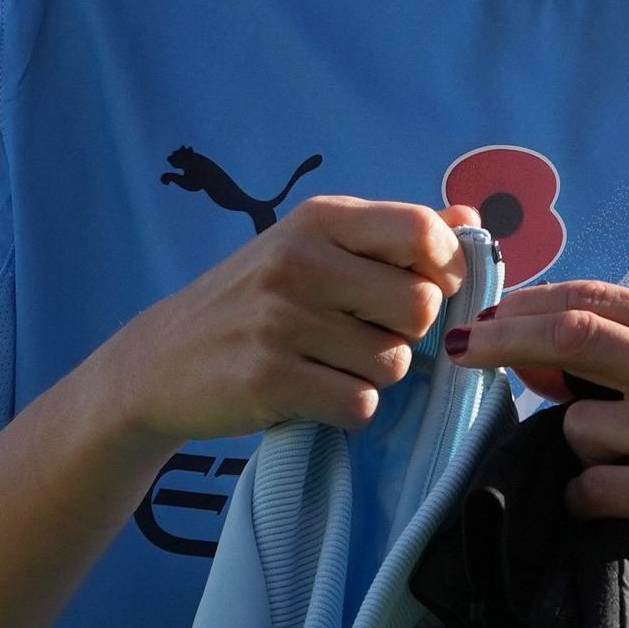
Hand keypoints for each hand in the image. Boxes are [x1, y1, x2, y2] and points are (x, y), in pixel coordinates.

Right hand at [88, 196, 474, 444]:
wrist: (157, 362)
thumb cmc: (255, 301)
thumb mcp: (314, 248)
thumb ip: (393, 235)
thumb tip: (471, 219)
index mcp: (318, 219)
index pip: (423, 231)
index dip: (444, 269)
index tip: (426, 289)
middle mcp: (298, 261)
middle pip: (421, 306)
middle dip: (408, 332)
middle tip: (366, 335)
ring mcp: (280, 320)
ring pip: (395, 363)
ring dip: (375, 375)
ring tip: (329, 363)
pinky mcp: (268, 379)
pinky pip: (360, 405)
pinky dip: (348, 409)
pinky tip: (312, 392)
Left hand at [446, 280, 628, 608]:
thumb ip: (623, 361)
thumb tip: (524, 349)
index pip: (596, 299)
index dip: (528, 304)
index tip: (481, 318)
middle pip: (577, 334)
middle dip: (504, 339)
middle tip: (458, 352)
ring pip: (578, 424)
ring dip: (576, 453)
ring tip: (620, 474)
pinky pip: (592, 487)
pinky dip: (586, 502)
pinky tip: (618, 511)